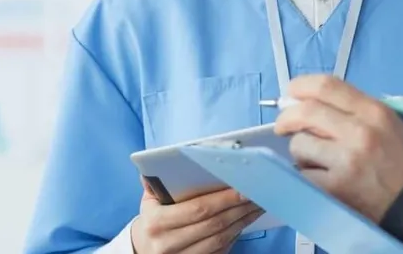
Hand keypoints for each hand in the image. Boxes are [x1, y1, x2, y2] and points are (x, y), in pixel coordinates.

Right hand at [131, 180, 263, 253]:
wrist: (144, 249)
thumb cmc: (153, 218)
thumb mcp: (150, 200)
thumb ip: (158, 180)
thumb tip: (164, 158)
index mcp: (157, 222)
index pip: (197, 209)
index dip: (224, 199)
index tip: (244, 189)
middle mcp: (167, 244)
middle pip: (214, 224)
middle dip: (239, 208)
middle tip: (258, 193)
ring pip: (221, 238)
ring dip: (243, 221)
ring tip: (258, 204)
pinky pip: (221, 250)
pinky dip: (237, 234)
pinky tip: (246, 220)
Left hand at [274, 75, 402, 222]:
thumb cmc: (400, 161)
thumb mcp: (389, 123)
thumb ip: (353, 109)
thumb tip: (308, 102)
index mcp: (374, 111)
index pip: (326, 85)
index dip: (301, 86)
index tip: (291, 94)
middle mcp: (359, 131)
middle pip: (305, 112)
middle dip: (286, 118)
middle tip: (283, 126)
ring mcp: (346, 161)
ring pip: (300, 144)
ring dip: (301, 151)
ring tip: (316, 159)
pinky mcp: (335, 187)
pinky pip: (302, 173)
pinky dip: (306, 175)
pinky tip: (321, 178)